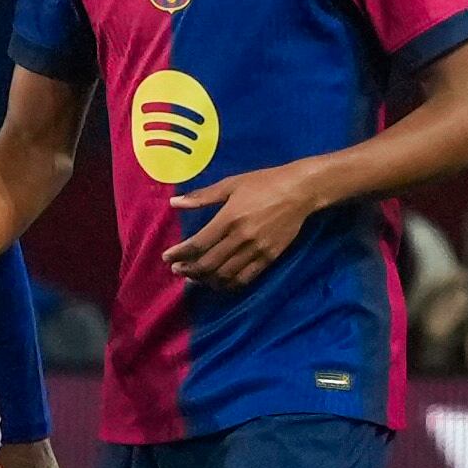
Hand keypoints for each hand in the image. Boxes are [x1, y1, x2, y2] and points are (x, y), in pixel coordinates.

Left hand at [164, 163, 325, 287]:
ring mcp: (257, 250)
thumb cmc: (264, 183)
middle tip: (177, 269)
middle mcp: (241, 238)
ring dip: (206, 280)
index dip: (180, 254)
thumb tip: (174, 203)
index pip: (198, 244)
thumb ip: (202, 197)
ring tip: (194, 277)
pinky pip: (245, 278)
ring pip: (225, 275)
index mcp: (229, 218)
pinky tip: (218, 282)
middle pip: (209, 264)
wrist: (300, 191)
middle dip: (189, 270)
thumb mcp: (231, 184)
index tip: (167, 257)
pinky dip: (228, 284)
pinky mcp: (269, 258)